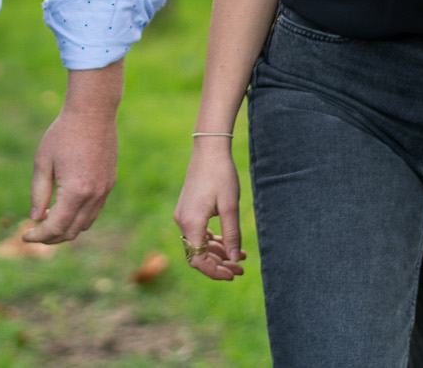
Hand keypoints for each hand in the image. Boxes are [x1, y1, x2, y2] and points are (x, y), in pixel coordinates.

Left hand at [23, 105, 117, 243]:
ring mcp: (104, 191)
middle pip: (72, 231)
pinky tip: (65, 206)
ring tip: (48, 218)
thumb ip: (38, 192)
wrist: (93, 112)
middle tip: (35, 230)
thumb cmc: (63, 133)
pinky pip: (94, 211)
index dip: (39, 236)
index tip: (25, 235)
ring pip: (85, 224)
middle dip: (51, 237)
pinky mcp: (109, 183)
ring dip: (66, 228)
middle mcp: (93, 196)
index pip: (56, 227)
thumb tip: (36, 218)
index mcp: (75, 192)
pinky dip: (79, 217)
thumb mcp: (43, 162)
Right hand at [173, 139, 246, 280]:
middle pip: (197, 254)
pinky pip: (198, 232)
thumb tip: (232, 260)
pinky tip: (229, 243)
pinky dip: (212, 240)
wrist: (209, 149)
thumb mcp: (230, 206)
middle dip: (218, 264)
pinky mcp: (187, 209)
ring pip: (199, 244)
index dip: (215, 271)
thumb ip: (231, 235)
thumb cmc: (221, 175)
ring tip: (240, 257)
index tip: (234, 273)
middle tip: (240, 269)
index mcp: (191, 222)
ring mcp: (183, 214)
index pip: (198, 259)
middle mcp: (182, 221)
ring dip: (218, 253)